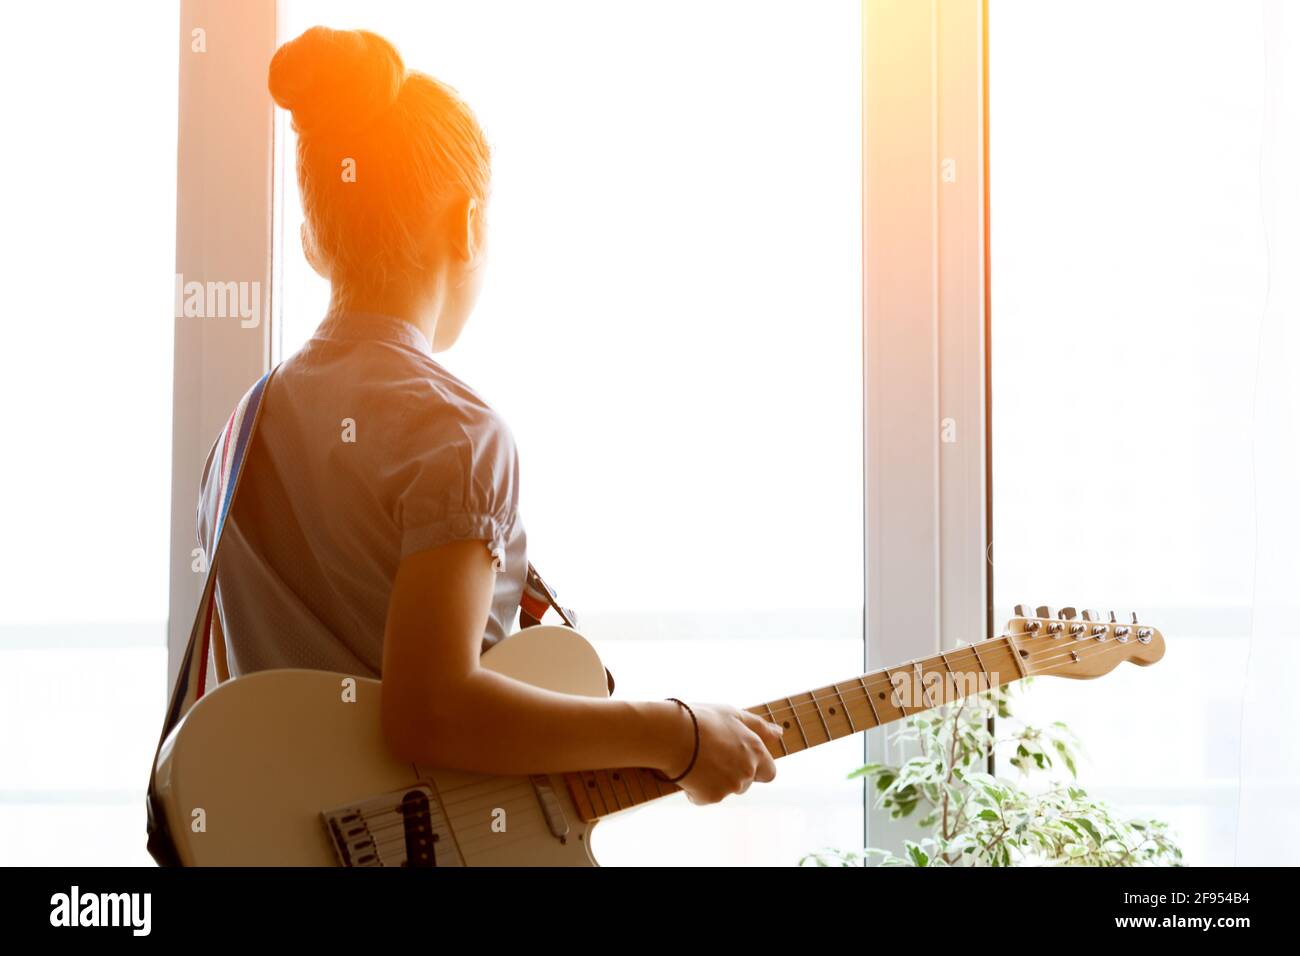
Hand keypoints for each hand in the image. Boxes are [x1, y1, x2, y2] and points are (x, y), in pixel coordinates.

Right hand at [663, 702, 782, 804]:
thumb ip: (759, 726)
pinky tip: (687, 771)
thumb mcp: (732, 714)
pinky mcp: (711, 797)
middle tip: (712, 759)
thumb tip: (779, 733)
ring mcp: (731, 786)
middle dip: (733, 776)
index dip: (757, 768)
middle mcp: (748, 771)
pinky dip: (697, 789)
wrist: (671, 735)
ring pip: (726, 790)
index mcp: (756, 751)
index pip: (770, 772)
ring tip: (696, 761)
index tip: (739, 760)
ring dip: (715, 781)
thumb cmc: (701, 719)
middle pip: (747, 783)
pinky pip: (705, 797)